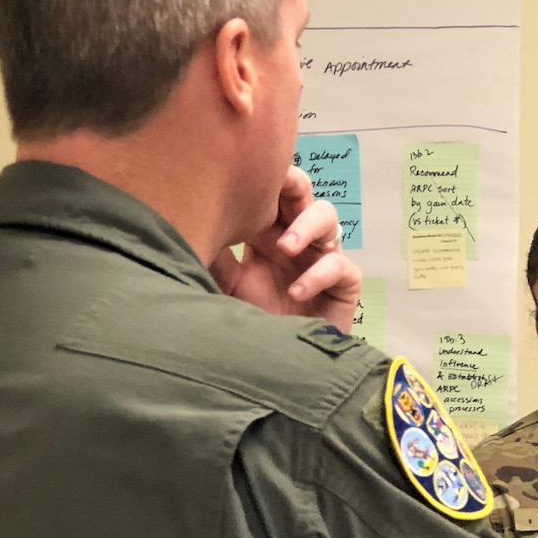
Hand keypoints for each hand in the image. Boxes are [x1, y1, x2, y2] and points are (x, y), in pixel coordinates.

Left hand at [210, 166, 361, 331]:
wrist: (273, 366)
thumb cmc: (249, 324)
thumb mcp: (223, 284)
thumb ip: (215, 252)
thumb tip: (194, 216)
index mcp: (266, 233)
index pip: (271, 193)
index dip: (266, 177)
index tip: (243, 171)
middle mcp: (296, 240)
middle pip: (303, 193)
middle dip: (292, 185)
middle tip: (273, 188)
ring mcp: (321, 259)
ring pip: (329, 218)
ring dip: (308, 225)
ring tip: (285, 246)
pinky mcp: (343, 285)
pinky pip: (341, 265)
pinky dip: (319, 273)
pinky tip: (296, 291)